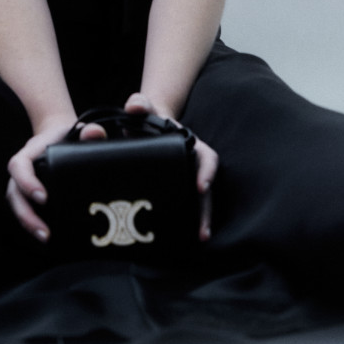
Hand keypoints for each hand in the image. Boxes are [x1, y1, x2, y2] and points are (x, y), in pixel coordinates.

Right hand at [6, 115, 107, 241]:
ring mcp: (23, 183)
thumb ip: (90, 130)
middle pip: (14, 192)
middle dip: (25, 214)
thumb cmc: (68, 135)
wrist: (59, 136)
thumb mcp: (79, 130)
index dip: (26, 182)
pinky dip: (31, 222)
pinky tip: (45, 234)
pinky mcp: (28, 194)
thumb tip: (94, 133)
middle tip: (44, 231)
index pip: (20, 166)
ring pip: (17, 204)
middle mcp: (23, 169)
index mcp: (31, 152)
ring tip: (44, 237)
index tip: (43, 197)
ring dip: (27, 222)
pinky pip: (24, 208)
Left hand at [124, 92, 216, 241]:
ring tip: (199, 239)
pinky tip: (178, 239)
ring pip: (198, 201)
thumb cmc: (144, 117)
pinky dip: (184, 221)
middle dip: (206, 209)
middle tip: (202, 230)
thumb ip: (139, 103)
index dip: (207, 172)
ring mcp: (184, 176)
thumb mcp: (142, 107)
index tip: (202, 187)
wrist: (141, 124)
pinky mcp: (173, 188)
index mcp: (189, 144)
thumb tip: (135, 107)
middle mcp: (191, 162)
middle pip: (206, 187)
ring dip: (200, 220)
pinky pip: (183, 206)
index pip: (207, 158)